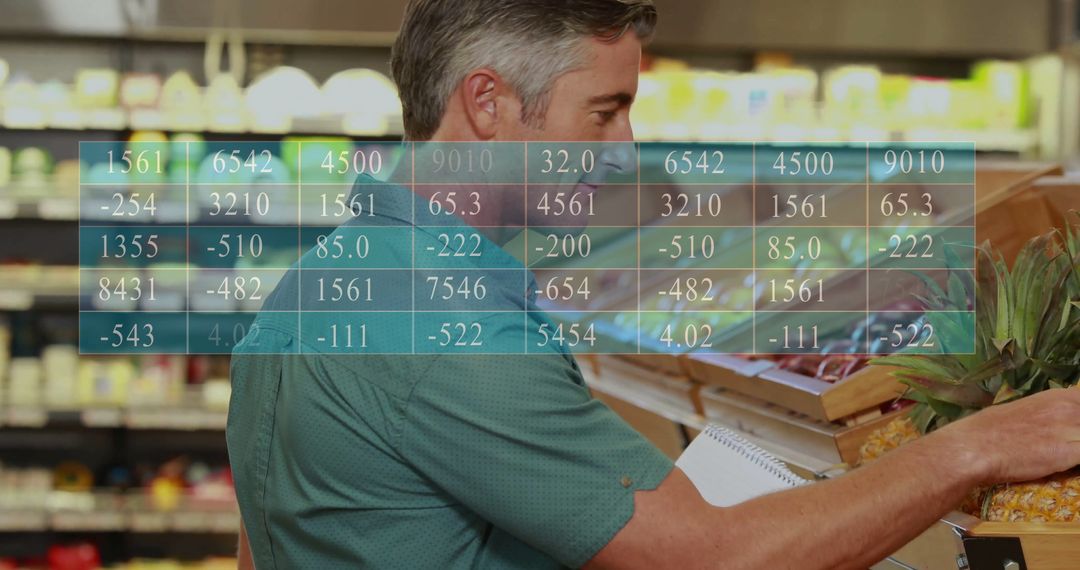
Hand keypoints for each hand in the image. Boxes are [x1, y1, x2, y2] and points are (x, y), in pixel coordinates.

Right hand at [924, 387, 1079, 485]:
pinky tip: (1065, 466)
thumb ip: (1043, 416)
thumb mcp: (1018, 412)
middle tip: (1065, 445)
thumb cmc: (985, 430)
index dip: (1079, 419)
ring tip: (1063, 456)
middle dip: (1076, 435)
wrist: (973, 448)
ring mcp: (1070, 430)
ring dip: (1076, 447)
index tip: (1071, 432)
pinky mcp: (1068, 454)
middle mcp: (1068, 408)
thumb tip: (1047, 426)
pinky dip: (1077, 462)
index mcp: (1056, 396)